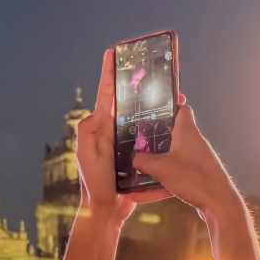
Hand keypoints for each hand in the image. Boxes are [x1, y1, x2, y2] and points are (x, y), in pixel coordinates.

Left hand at [75, 50, 169, 222]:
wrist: (107, 208)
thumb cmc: (95, 180)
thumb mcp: (88, 152)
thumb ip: (91, 129)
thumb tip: (102, 108)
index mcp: (100, 125)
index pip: (105, 93)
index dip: (108, 71)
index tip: (112, 51)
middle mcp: (112, 129)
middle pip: (124, 100)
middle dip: (133, 82)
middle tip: (145, 64)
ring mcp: (125, 141)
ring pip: (140, 115)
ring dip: (150, 102)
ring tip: (164, 87)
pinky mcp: (138, 153)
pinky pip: (149, 134)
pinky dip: (158, 124)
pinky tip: (171, 116)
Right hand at [132, 104, 241, 219]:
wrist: (219, 204)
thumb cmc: (196, 179)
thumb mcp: (162, 168)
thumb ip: (144, 161)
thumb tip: (133, 158)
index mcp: (187, 132)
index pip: (181, 109)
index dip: (169, 104)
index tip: (154, 105)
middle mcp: (193, 143)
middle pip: (171, 134)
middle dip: (153, 138)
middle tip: (135, 140)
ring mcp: (195, 160)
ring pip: (170, 157)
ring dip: (154, 164)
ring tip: (134, 170)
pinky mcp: (196, 176)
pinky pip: (174, 176)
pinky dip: (159, 183)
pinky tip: (141, 195)